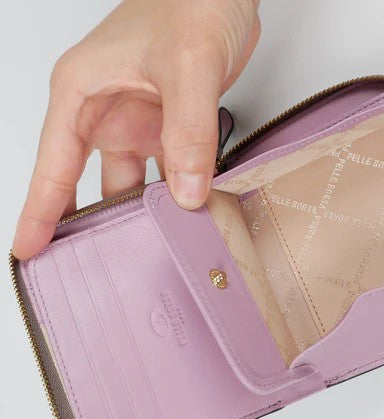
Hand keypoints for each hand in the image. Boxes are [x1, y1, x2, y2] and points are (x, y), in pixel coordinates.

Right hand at [12, 0, 259, 259]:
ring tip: (153, 249)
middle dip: (93, 223)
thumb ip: (187, 130)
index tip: (30, 248)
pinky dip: (178, 194)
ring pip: (135, 182)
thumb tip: (186, 191)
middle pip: (90, 182)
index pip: (54, 162)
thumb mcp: (187, 65)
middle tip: (97, 267)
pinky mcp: (171, 127)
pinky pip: (170, 171)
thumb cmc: (192, 2)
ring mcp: (141, 121)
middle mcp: (108, 111)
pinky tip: (187, 215)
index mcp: (84, 92)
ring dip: (146, 212)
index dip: (40, 209)